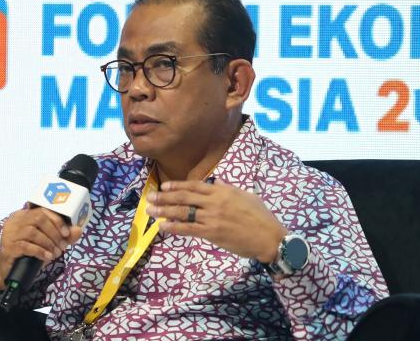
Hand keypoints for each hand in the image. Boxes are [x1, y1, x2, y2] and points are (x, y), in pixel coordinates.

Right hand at [0, 204, 82, 289]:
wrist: (9, 269)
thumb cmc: (30, 252)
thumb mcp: (49, 242)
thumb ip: (63, 236)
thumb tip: (78, 230)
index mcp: (25, 214)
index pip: (43, 210)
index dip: (57, 220)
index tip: (67, 233)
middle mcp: (16, 221)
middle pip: (38, 219)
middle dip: (54, 233)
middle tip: (63, 246)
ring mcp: (10, 233)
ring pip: (33, 232)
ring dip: (49, 243)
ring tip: (56, 253)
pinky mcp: (8, 247)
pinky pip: (26, 246)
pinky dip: (40, 251)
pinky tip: (48, 257)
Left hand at [145, 179, 287, 262]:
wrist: (269, 236)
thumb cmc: (261, 216)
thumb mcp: (246, 196)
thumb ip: (229, 189)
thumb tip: (217, 183)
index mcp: (222, 191)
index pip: (194, 186)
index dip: (177, 186)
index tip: (164, 187)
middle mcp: (214, 202)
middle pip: (184, 197)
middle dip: (165, 197)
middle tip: (150, 197)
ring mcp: (212, 217)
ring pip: (183, 212)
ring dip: (164, 211)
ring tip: (150, 211)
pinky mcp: (212, 232)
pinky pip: (189, 229)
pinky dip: (174, 227)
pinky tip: (163, 226)